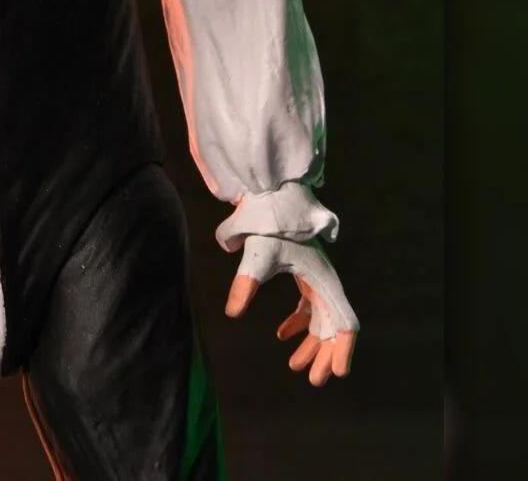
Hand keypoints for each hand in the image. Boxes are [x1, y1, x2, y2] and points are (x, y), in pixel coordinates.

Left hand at [224, 235, 357, 386]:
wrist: (269, 195)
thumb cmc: (270, 222)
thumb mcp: (258, 253)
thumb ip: (246, 281)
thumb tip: (232, 312)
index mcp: (323, 280)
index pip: (343, 322)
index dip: (342, 349)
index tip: (338, 374)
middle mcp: (324, 281)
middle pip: (332, 326)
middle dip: (324, 354)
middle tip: (312, 380)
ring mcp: (315, 277)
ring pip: (320, 319)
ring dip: (311, 343)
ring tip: (294, 366)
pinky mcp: (303, 273)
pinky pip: (307, 305)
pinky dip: (298, 323)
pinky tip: (281, 335)